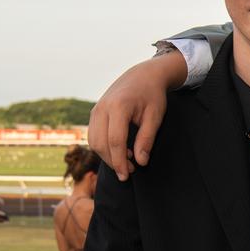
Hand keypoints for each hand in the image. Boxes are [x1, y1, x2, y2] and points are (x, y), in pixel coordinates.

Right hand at [88, 52, 185, 181]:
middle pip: (100, 143)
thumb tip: (140, 162)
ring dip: (107, 156)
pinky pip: (94, 135)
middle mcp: (102, 107)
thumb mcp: (155, 116)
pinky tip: (121, 151)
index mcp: (119, 106)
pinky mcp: (95, 112)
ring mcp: (96, 109)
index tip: (127, 175)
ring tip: (127, 162)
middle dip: (112, 161)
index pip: (115, 141)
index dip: (120, 161)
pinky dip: (103, 147)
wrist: (143, 75)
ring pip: (94, 141)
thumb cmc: (152, 95)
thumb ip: (146, 139)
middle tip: (129, 172)